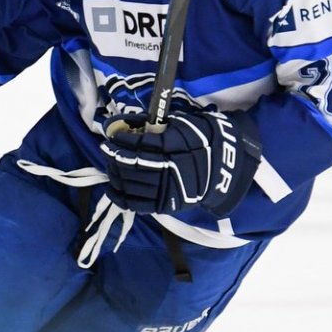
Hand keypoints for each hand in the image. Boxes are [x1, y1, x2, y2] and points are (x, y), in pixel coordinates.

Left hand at [99, 91, 261, 216]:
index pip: (141, 144)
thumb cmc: (201, 141)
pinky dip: (120, 196)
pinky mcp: (166, 206)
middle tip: (107, 150)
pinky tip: (112, 187)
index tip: (113, 137)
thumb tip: (130, 125)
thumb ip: (159, 127)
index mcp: (176, 147)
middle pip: (134, 165)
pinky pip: (136, 204)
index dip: (123, 140)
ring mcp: (168, 190)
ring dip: (116, 174)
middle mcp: (171, 170)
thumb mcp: (184, 126)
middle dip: (116, 157)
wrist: (224, 169)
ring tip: (111, 165)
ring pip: (132, 184)